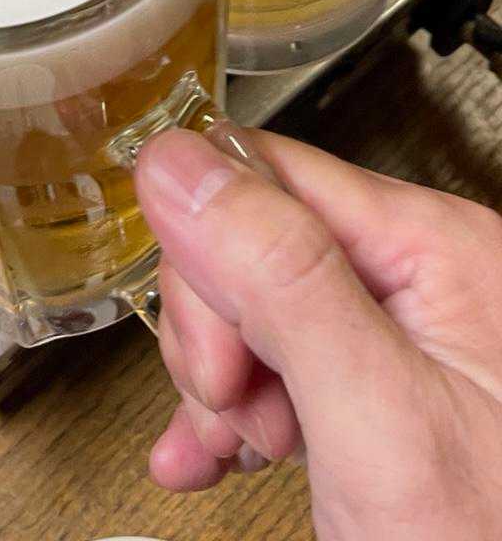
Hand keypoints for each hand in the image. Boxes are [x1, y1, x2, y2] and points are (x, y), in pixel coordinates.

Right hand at [135, 127, 501, 540]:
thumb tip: (181, 165)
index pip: (265, 177)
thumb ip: (281, 281)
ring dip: (222, 381)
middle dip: (217, 332)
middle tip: (238, 414)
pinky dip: (235, 413)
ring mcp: (410, 341)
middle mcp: (429, 277)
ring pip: (257, 308)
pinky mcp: (388, 398)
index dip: (212, 264)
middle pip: (255, 241)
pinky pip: (281, 367)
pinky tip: (213, 455)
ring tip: (237, 446)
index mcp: (438, 248)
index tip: (219, 363)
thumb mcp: (375, 421)